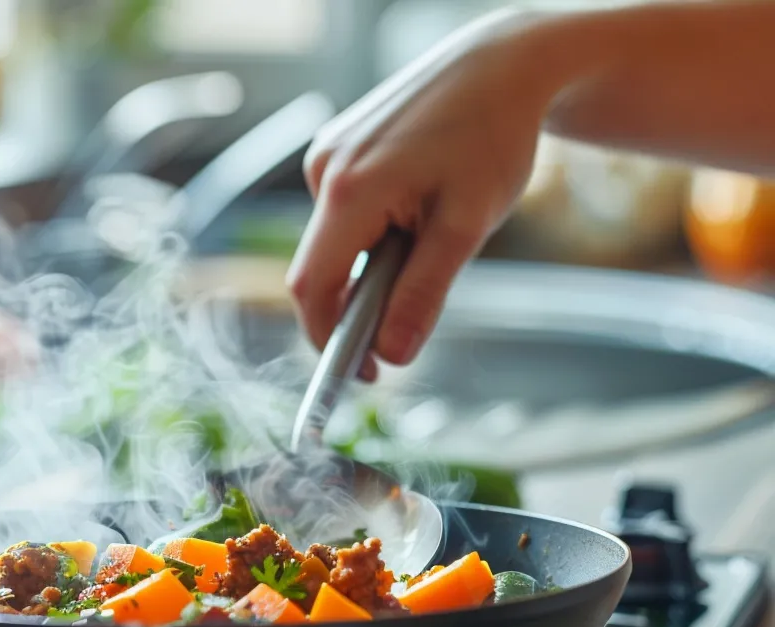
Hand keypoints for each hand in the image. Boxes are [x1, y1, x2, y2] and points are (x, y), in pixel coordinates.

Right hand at [287, 8, 557, 374]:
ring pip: (333, 243)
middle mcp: (324, 170)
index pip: (314, 288)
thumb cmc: (492, 136)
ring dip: (370, 264)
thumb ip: (424, 293)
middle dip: (358, 303)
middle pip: (319, 268)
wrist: (499, 64)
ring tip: (430, 236)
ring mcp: (326, 156)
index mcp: (351, 190)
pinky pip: (341, 214)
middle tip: (409, 318)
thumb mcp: (467, 225)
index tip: (362, 374)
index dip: (329, 340)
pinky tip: (415, 210)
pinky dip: (371, 234)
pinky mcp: (336, 149)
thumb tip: (393, 354)